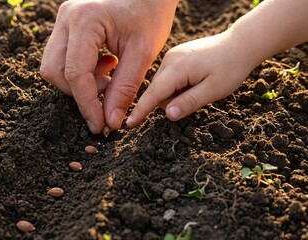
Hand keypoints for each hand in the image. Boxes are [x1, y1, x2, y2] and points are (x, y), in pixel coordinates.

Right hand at [40, 0, 177, 133]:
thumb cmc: (151, 12)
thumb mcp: (143, 53)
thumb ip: (124, 89)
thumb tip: (110, 122)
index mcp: (85, 20)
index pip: (75, 74)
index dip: (87, 105)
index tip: (100, 127)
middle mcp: (66, 17)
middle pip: (55, 71)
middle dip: (80, 92)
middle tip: (108, 92)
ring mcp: (62, 19)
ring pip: (54, 66)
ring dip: (78, 82)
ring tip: (109, 75)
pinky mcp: (66, 24)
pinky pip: (61, 57)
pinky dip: (79, 71)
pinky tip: (105, 64)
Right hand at [126, 32, 254, 126]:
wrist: (240, 44)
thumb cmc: (230, 68)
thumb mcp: (213, 90)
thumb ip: (189, 102)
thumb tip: (169, 115)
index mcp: (177, 68)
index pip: (153, 94)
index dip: (141, 111)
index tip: (128, 124)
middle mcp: (169, 60)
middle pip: (157, 93)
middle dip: (172, 102)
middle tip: (198, 96)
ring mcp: (171, 57)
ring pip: (162, 87)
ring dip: (176, 94)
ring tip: (199, 86)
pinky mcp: (174, 58)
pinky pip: (168, 80)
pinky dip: (178, 86)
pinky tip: (195, 80)